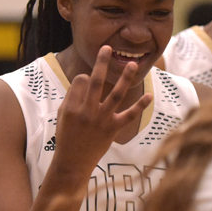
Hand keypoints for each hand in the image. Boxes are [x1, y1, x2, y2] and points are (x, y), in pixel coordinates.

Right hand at [53, 46, 151, 175]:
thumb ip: (72, 98)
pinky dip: (140, 106)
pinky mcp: (113, 129)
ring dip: (125, 78)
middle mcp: (86, 111)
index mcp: (71, 106)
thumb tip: (86, 80)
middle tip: (107, 47)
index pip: (80, 81)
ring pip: (115, 94)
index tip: (85, 81)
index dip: (83, 78)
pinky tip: (149, 95)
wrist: (73, 162)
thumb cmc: (66, 137)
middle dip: (101, 62)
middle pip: (95, 81)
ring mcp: (101, 120)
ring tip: (132, 64)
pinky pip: (129, 115)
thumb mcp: (62, 116)